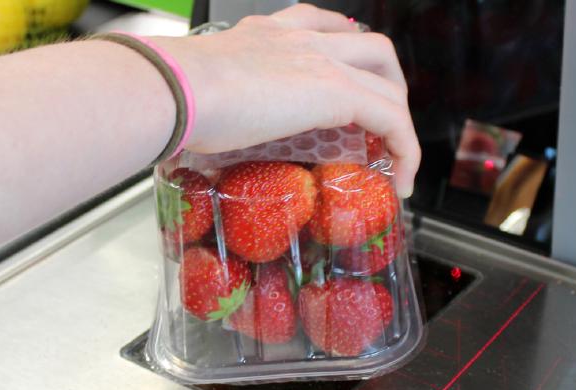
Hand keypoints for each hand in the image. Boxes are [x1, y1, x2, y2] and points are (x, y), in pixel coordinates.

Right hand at [149, 4, 420, 196]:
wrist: (172, 88)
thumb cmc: (168, 96)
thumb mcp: (194, 96)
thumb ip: (205, 111)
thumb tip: (185, 145)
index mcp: (263, 33)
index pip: (317, 24)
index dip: (341, 51)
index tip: (341, 81)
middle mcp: (298, 38)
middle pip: (369, 44)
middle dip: (385, 81)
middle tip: (379, 120)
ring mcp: (320, 59)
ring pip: (388, 77)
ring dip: (400, 115)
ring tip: (396, 153)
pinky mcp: (335, 92)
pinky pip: (393, 119)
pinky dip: (406, 149)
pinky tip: (400, 179)